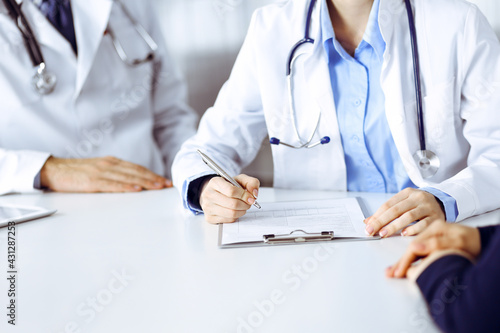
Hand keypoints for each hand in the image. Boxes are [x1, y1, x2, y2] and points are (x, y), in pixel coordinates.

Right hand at [40, 156, 171, 192]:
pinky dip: (126, 186)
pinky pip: (113, 184)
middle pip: (137, 171)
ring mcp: (101, 172)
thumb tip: (133, 183)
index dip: (153, 174)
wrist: (53, 170)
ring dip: (146, 182)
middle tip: (168, 185)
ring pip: (128, 177)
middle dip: (154, 178)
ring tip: (159, 187)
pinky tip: (137, 189)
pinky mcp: (92, 181)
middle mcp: (109, 164)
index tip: (165, 181)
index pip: (137, 168)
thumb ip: (115, 174)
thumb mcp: (99, 170)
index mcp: (112, 162)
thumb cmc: (76, 173)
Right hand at [200, 174, 259, 223]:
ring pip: (231, 213)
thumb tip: (254, 193)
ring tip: (243, 207)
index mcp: (215, 182)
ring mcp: (207, 207)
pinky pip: (228, 220)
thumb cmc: (228, 186)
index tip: (251, 198)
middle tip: (248, 203)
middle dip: (245, 205)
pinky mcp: (209, 217)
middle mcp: (208, 194)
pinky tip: (236, 211)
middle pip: (232, 204)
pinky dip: (236, 216)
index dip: (244, 195)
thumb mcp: (240, 180)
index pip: (231, 191)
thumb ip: (251, 182)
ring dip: (242, 211)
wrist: (215, 193)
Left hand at [364, 188, 444, 237]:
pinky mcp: (437, 217)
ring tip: (384, 234)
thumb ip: (387, 212)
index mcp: (407, 193)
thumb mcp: (403, 203)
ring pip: (409, 216)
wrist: (443, 203)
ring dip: (394, 226)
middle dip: (382, 221)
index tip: (368, 226)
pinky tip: (404, 234)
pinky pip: (424, 224)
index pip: (388, 204)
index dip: (377, 216)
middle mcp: (418, 198)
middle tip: (372, 231)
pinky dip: (413, 229)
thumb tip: (367, 222)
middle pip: (396, 210)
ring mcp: (428, 207)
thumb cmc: (419, 205)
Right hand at [386, 221, 480, 278]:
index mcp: (435, 228)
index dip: (406, 260)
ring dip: (402, 260)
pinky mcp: (434, 241)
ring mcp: (432, 235)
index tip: (399, 272)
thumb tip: (415, 248)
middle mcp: (431, 230)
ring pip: (413, 249)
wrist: (484, 239)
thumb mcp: (458, 242)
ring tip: (392, 270)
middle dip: (400, 261)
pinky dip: (410, 258)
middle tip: (389, 273)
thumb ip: (436, 244)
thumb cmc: (474, 241)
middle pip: (411, 247)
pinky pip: (418, 250)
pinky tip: (404, 264)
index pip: (414, 246)